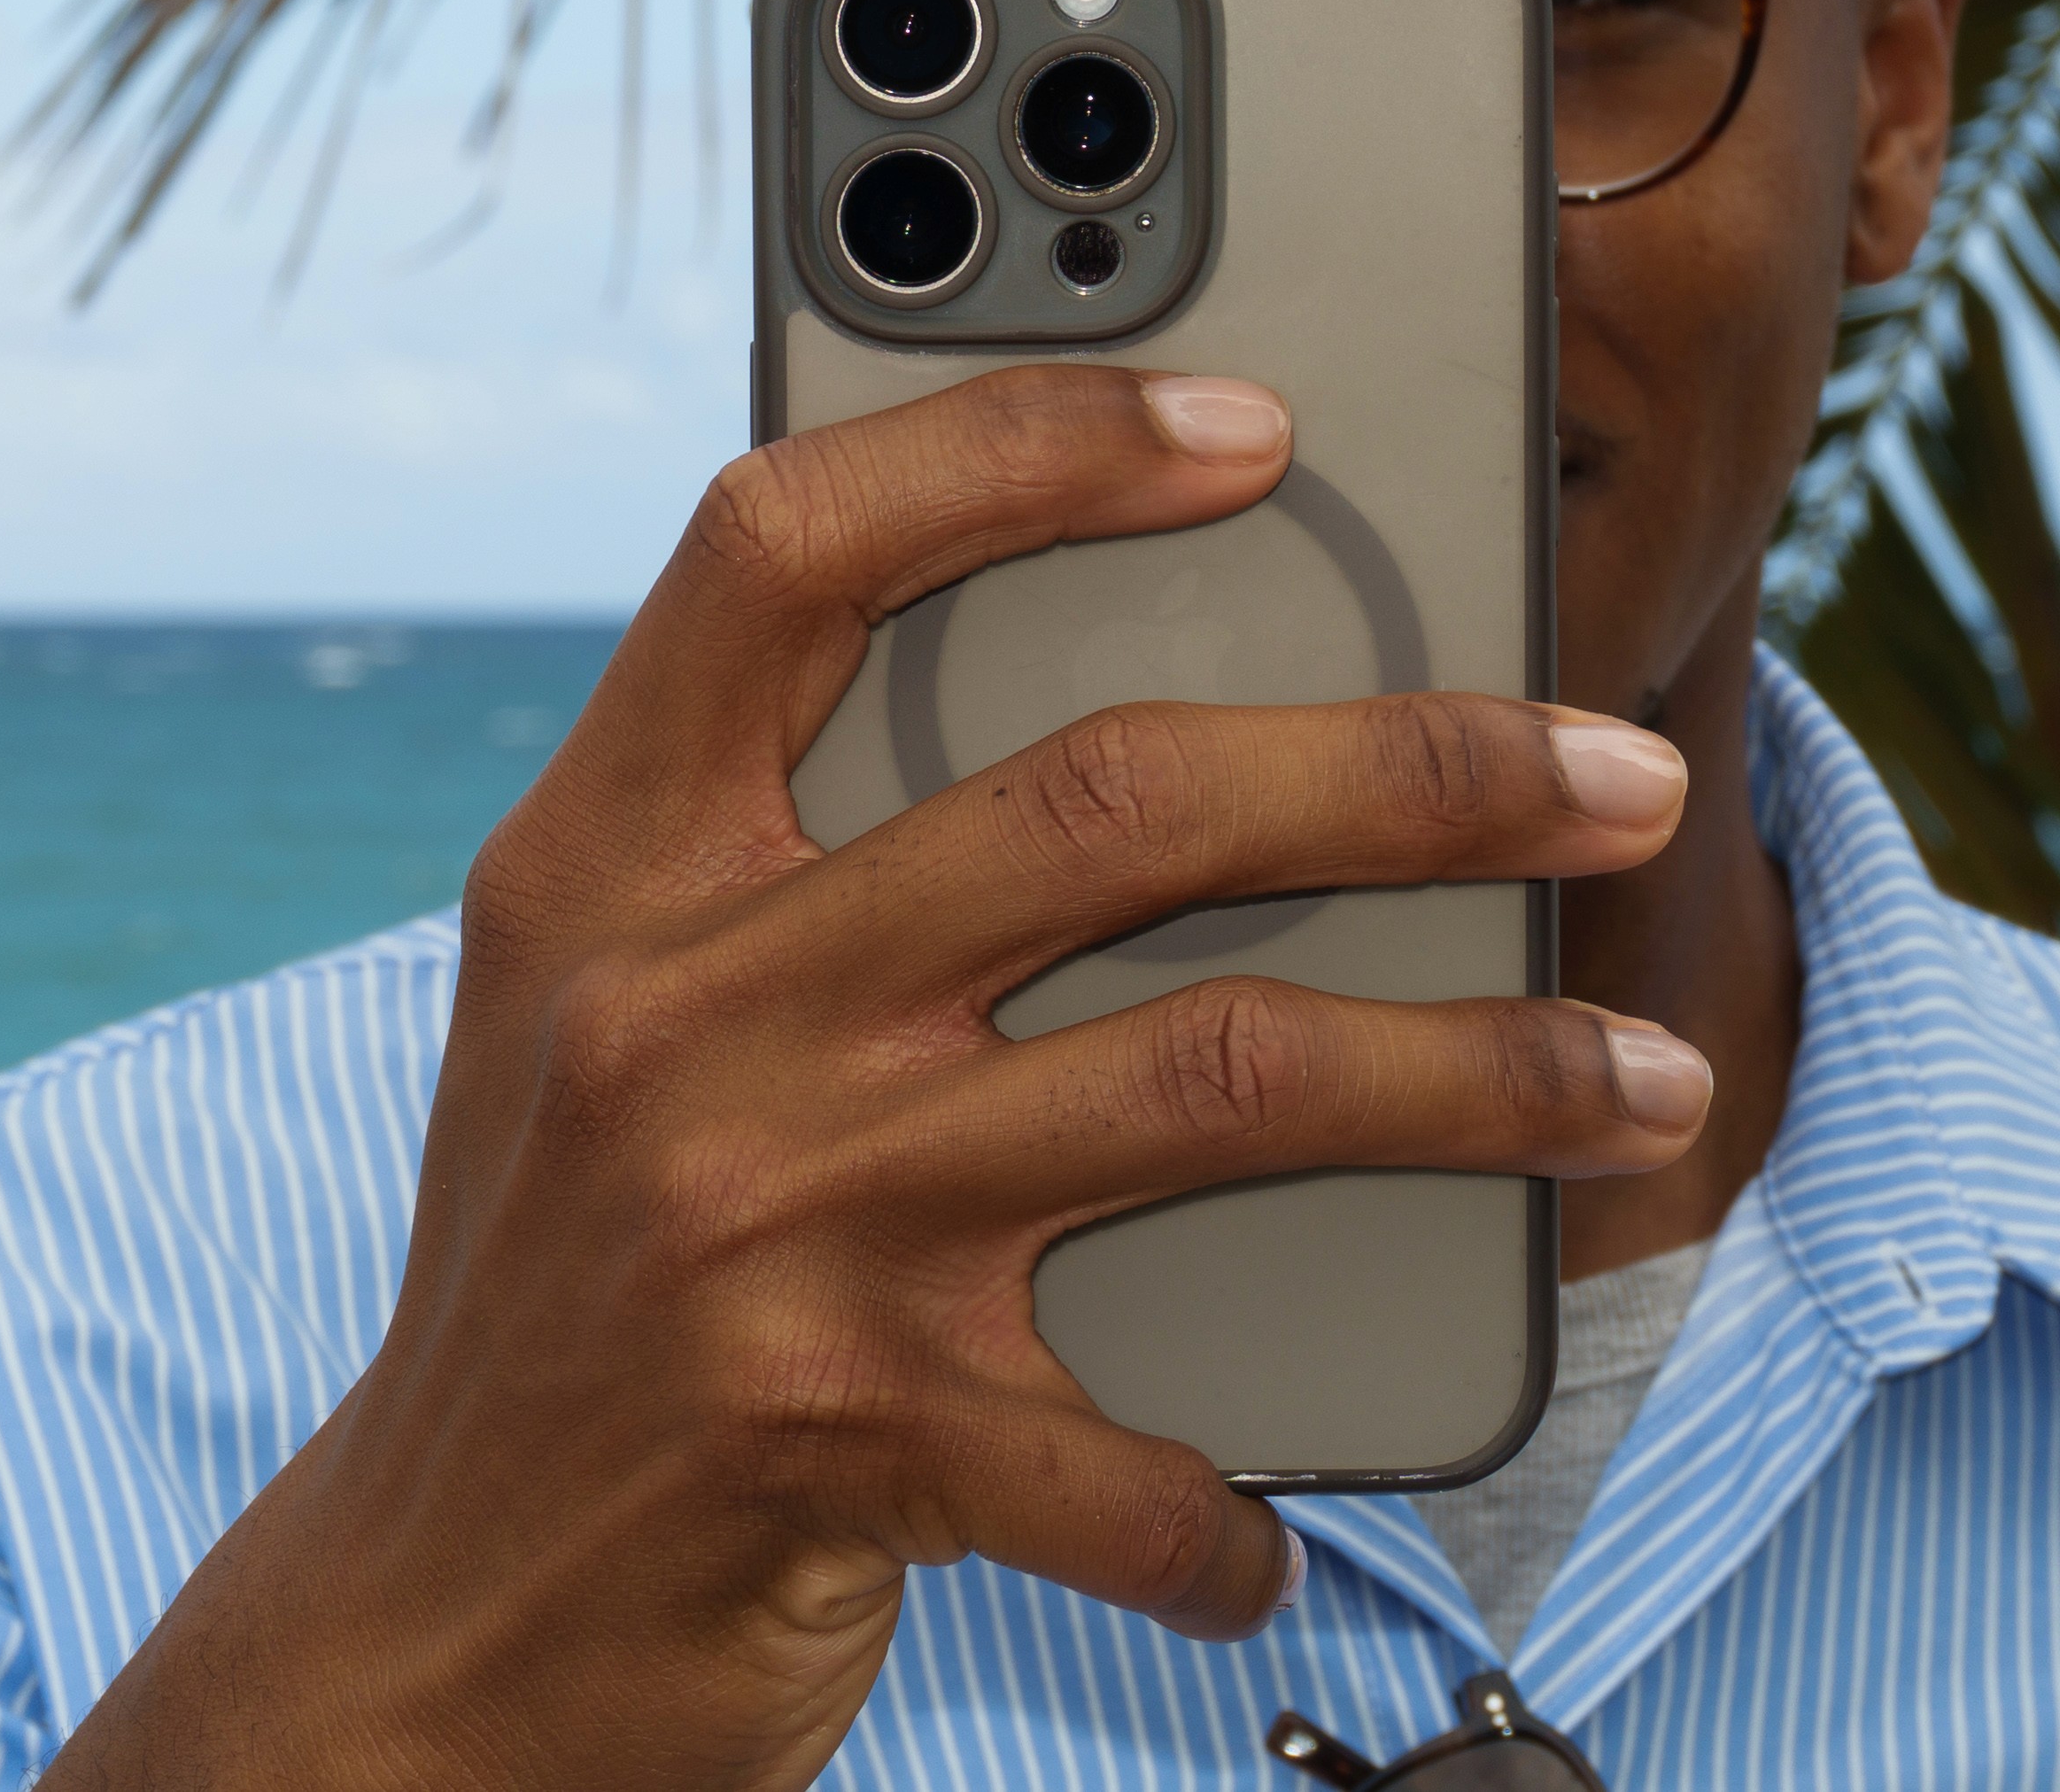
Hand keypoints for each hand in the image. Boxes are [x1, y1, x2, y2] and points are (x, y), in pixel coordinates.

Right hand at [45, 365, 1707, 1791]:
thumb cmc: (573, 1293)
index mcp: (605, 867)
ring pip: (1219, 1075)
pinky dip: (1244, 1497)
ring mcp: (761, 1221)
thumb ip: (792, 866)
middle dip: (1419, 769)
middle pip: (1110, 798)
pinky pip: (1139, 1447)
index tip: (1252, 422)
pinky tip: (1294, 1519)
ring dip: (1482, 1083)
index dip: (1019, 445)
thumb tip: (1152, 730)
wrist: (413, 1637)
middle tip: (1617, 777)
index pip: (788, 553)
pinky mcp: (838, 1440)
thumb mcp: (605, 1025)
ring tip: (1646, 1091)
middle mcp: (676, 1011)